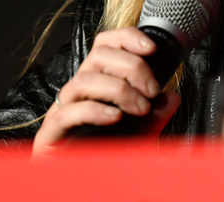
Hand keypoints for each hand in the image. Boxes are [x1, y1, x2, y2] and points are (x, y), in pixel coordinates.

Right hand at [32, 27, 181, 157]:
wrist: (78, 186)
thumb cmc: (103, 155)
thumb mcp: (138, 134)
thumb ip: (154, 117)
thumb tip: (171, 98)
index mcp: (96, 83)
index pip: (106, 44)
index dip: (127, 38)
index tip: (151, 48)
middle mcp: (78, 90)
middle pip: (99, 55)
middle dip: (132, 67)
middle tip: (152, 90)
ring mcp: (62, 109)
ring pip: (84, 80)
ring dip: (118, 90)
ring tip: (139, 107)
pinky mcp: (51, 132)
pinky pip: (69, 112)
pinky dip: (95, 110)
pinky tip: (115, 117)